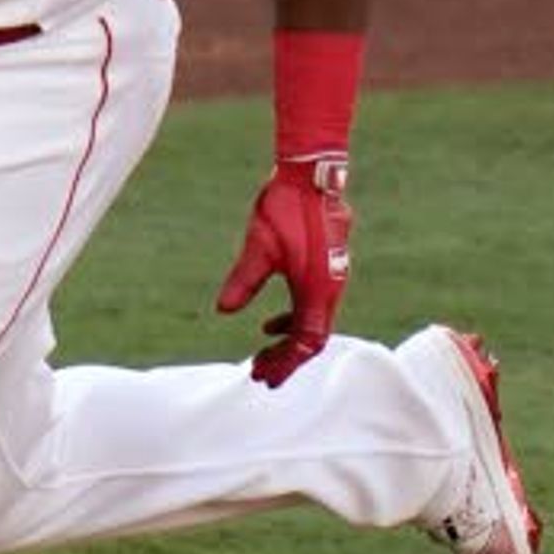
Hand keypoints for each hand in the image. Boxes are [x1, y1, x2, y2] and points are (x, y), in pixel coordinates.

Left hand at [215, 151, 350, 387]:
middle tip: (259, 374)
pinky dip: (292, 320)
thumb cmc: (285, 208)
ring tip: (262, 354)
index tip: (264, 377)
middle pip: (311, 338)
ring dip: (287, 341)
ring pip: (312, 323)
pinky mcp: (325, 267)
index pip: (307, 343)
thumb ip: (243, 281)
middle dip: (285, 358)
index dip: (286, 363)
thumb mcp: (258, 247)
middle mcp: (330, 289)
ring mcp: (331, 278)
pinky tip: (269, 323)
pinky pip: (312, 306)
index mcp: (318, 291)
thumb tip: (222, 311)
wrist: (310, 176)